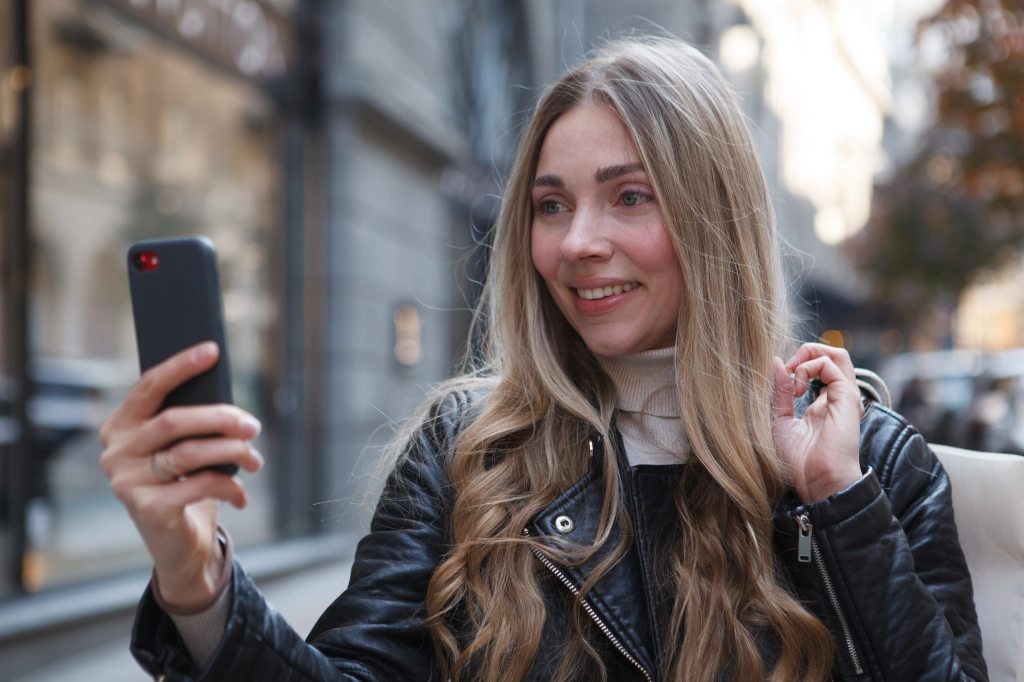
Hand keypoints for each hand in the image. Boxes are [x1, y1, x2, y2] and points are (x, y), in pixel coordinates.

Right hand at [99, 341, 263, 610]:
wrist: (179, 546)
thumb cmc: (184, 486)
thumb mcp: (183, 450)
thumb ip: (192, 424)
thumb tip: (231, 403)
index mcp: (120, 427)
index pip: (148, 387)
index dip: (180, 366)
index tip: (212, 350)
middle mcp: (115, 452)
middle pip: (175, 420)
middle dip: (222, 418)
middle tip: (252, 426)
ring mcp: (127, 482)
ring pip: (191, 452)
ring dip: (233, 452)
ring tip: (255, 459)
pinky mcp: (148, 509)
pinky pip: (201, 484)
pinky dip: (230, 486)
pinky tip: (241, 494)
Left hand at [771, 343, 862, 503]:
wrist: (816, 482)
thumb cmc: (798, 461)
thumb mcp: (778, 421)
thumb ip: (778, 393)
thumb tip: (777, 362)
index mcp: (822, 406)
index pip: (816, 371)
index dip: (795, 367)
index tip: (778, 380)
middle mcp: (836, 399)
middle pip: (831, 357)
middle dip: (805, 352)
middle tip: (787, 368)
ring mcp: (844, 397)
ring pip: (837, 354)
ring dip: (809, 353)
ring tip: (793, 371)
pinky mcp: (847, 397)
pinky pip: (830, 364)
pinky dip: (808, 366)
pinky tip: (797, 387)